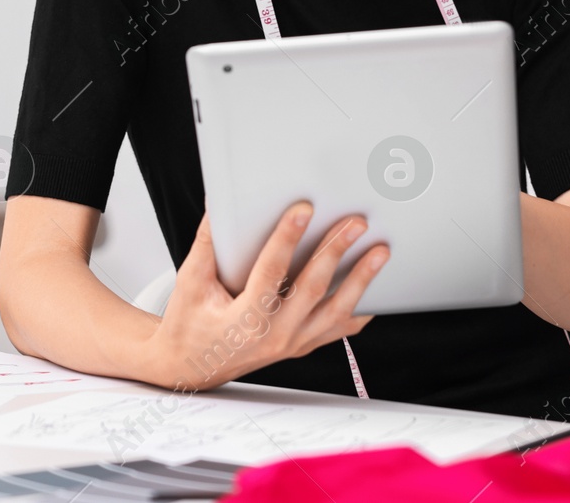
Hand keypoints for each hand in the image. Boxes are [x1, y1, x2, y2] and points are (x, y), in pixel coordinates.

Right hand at [141, 201, 387, 391]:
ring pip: (334, 311)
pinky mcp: (302, 345)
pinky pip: (338, 329)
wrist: (193, 366)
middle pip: (312, 290)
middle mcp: (273, 336)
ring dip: (360, 279)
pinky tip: (376, 289)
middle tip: (355, 223)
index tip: (302, 210)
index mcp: (244, 321)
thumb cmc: (189, 324)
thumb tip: (218, 203)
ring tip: (379, 251)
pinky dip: (359, 309)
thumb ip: (208, 242)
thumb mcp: (191, 282)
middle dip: (335, 251)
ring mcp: (292, 344)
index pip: (270, 274)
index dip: (286, 239)